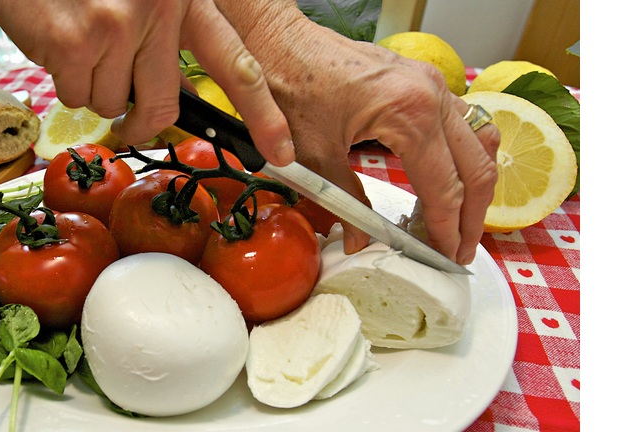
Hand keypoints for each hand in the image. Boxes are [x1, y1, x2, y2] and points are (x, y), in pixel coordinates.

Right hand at [0, 0, 294, 165]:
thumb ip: (169, 43)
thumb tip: (183, 101)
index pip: (237, 64)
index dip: (263, 114)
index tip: (280, 150)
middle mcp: (161, 7)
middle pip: (164, 108)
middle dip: (140, 123)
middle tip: (127, 121)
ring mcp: (118, 25)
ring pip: (113, 105)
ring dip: (92, 86)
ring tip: (79, 42)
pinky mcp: (76, 41)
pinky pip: (76, 97)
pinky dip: (63, 79)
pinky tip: (58, 41)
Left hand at [217, 1, 499, 263]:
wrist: (277, 40)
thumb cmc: (290, 85)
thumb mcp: (314, 154)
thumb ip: (344, 202)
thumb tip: (361, 241)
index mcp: (411, 112)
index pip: (445, 187)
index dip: (446, 230)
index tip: (445, 259)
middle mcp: (433, 93)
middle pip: (478, 167)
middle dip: (472, 217)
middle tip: (459, 252)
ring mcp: (432, 83)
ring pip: (478, 144)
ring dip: (474, 186)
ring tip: (457, 223)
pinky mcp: (423, 80)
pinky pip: (462, 124)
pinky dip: (463, 158)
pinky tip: (447, 180)